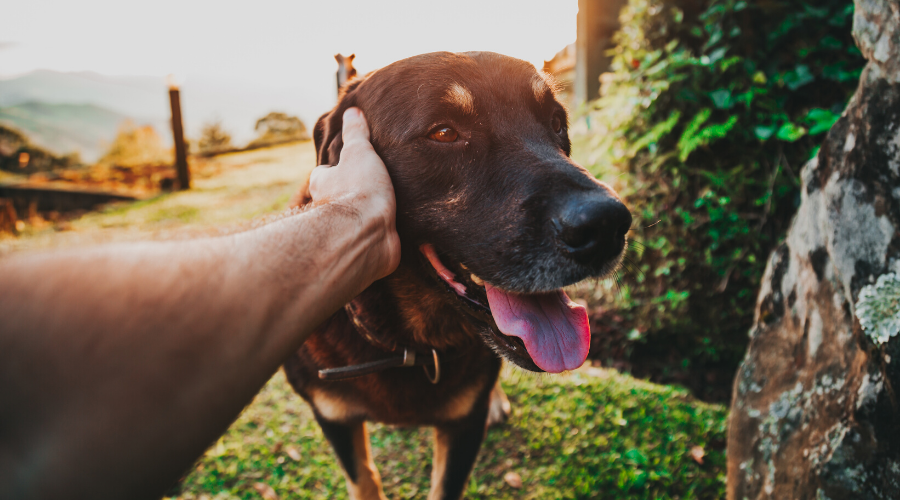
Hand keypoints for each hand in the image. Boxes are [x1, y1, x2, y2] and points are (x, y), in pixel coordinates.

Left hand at [307, 107, 400, 280]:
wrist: (368, 233)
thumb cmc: (359, 190)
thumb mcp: (359, 152)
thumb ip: (356, 133)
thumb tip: (352, 111)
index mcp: (323, 184)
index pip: (324, 173)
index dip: (335, 168)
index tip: (350, 164)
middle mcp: (329, 210)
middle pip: (337, 198)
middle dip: (351, 194)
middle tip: (372, 186)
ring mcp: (347, 231)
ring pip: (355, 220)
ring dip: (368, 216)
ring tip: (391, 206)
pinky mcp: (365, 250)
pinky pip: (374, 240)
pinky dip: (383, 236)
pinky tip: (398, 230)